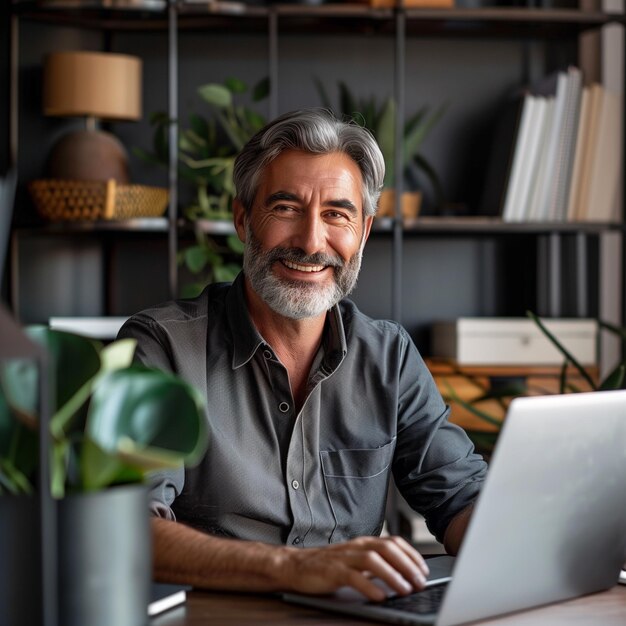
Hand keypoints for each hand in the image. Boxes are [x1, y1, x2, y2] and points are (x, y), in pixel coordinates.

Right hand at [279, 535, 429, 600]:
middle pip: (386, 548)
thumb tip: (402, 575)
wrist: (296, 565)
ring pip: (372, 560)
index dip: (411, 555)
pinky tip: (379, 597)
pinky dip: (368, 586)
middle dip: (407, 565)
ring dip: (392, 575)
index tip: (424, 570)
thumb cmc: (328, 565)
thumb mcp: (355, 561)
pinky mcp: (332, 571)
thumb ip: (375, 564)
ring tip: (405, 589)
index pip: (393, 542)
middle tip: (420, 582)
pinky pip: (353, 577)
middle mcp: (356, 546)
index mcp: (363, 542)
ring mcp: (344, 557)